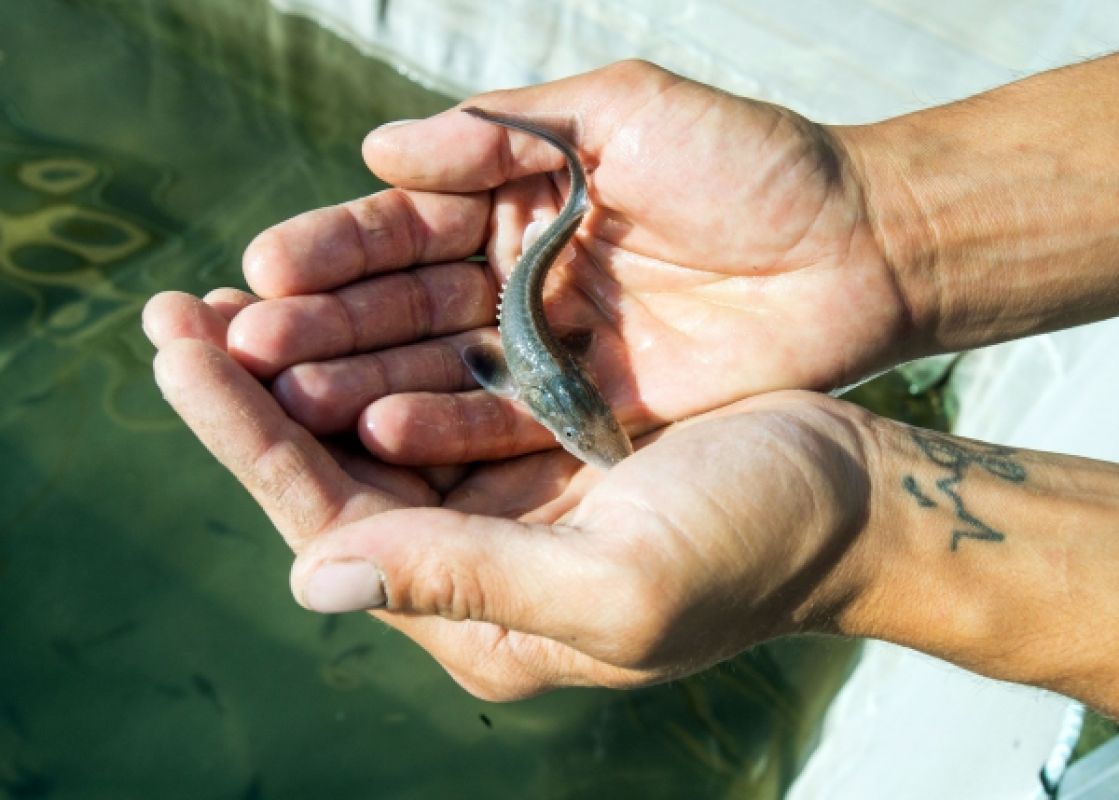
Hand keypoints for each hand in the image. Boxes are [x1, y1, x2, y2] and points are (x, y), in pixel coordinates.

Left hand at [144, 290, 874, 698]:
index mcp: (480, 620)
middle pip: (330, 478)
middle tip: (175, 313)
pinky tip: (335, 306)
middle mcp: (475, 572)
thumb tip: (316, 576)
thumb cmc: (754, 544)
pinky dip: (374, 354)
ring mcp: (501, 513)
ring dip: (301, 367)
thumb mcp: (618, 582)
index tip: (178, 351)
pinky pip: (427, 404)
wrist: (845, 500)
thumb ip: (470, 580)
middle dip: (250, 396)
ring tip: (230, 300)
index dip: (247, 435)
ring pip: (369, 437)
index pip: (328, 520)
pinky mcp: (532, 460)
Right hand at [225, 60, 909, 463]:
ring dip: (361, 383)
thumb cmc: (750, 162)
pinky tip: (380, 435)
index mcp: (515, 199)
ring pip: (435, 369)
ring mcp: (545, 350)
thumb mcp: (624, 112)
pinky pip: (502, 422)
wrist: (860, 250)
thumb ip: (502, 131)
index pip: (402, 226)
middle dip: (324, 324)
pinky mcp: (585, 410)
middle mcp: (516, 278)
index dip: (333, 247)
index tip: (260, 268)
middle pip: (401, 307)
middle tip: (246, 347)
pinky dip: (443, 429)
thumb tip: (377, 146)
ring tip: (287, 398)